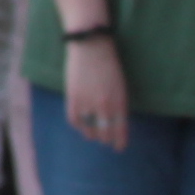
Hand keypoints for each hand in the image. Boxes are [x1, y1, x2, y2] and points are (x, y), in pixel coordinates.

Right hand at [61, 32, 129, 149]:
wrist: (91, 46)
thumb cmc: (109, 64)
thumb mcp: (121, 86)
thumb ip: (119, 104)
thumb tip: (115, 120)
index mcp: (119, 102)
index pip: (120, 130)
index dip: (119, 142)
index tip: (119, 147)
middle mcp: (104, 106)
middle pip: (104, 133)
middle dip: (106, 139)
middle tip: (105, 140)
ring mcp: (87, 103)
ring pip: (89, 129)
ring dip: (92, 134)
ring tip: (92, 134)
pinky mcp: (73, 98)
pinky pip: (75, 120)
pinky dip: (78, 125)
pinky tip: (81, 124)